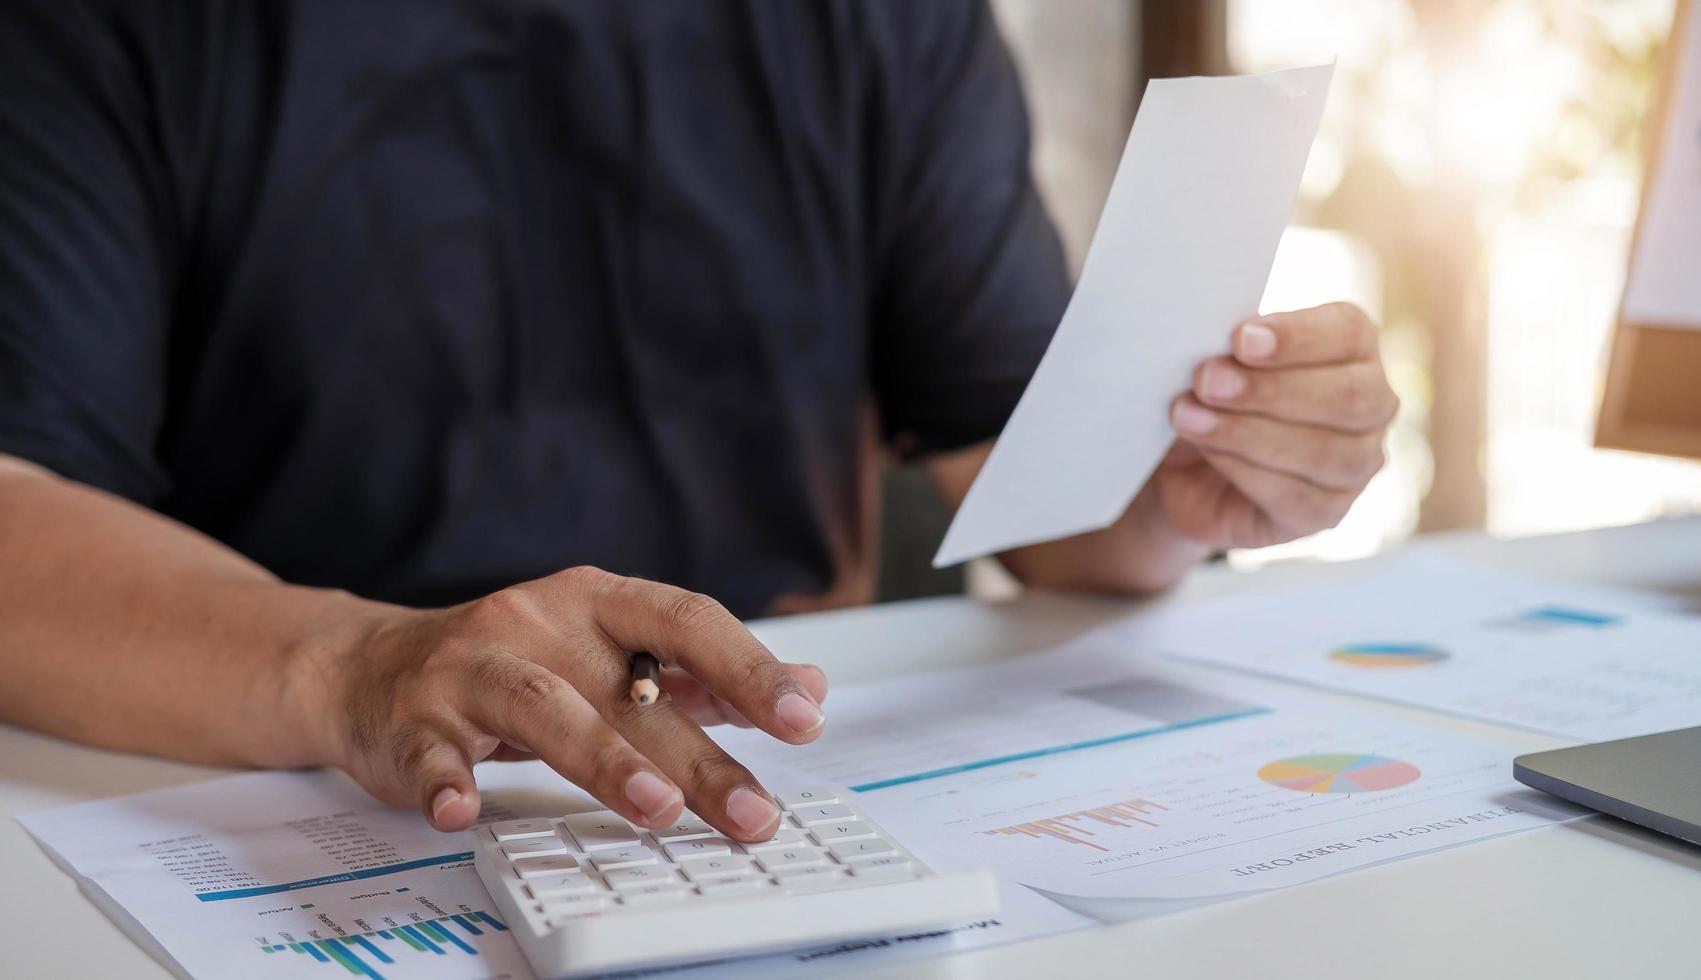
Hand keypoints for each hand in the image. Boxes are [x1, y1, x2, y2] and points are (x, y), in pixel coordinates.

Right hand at [308, 567, 828, 840]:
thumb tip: (811, 686)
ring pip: (542, 709)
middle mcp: (538, 623)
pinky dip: (447, 783)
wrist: (372, 668)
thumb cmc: (519, 664)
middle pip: (627, 689)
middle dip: (697, 754)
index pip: (687, 622)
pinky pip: (431, 754)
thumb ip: (707, 674)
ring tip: (655, 810)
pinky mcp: (412, 721)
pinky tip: (465, 813)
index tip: (804, 715)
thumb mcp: (613, 655)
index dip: (749, 667)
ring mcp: (471, 668)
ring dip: (602, 760)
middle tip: (752, 811)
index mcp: (598, 603)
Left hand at [1157, 302, 1396, 548]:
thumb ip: (1231, 351)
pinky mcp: (1328, 512)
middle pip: (1346, 396)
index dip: (1295, 337)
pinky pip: (1295, 496)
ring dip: (1246, 433)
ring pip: (1322, 451)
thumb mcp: (1218, 362)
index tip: (1240, 339)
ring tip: (1189, 418)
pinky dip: (1243, 470)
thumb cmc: (1214, 396)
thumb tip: (1220, 356)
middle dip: (1268, 389)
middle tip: (1207, 381)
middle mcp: (1372, 405)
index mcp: (1354, 347)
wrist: (1188, 466)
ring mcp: (1358, 464)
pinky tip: (1207, 452)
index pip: (1348, 333)